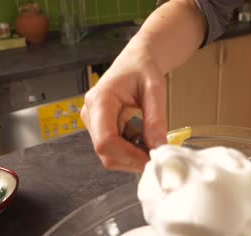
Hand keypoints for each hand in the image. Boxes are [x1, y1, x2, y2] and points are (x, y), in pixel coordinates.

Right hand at [81, 43, 167, 172]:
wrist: (136, 61)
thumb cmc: (143, 69)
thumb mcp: (155, 90)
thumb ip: (156, 119)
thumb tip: (158, 148)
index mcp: (100, 100)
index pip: (105, 141)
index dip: (128, 156)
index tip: (151, 159)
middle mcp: (91, 114)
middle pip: (106, 152)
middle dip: (132, 159)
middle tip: (157, 156)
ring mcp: (94, 122)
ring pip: (110, 155)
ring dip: (133, 156)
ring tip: (153, 144)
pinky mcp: (101, 128)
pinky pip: (114, 149)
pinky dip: (132, 151)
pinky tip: (145, 140)